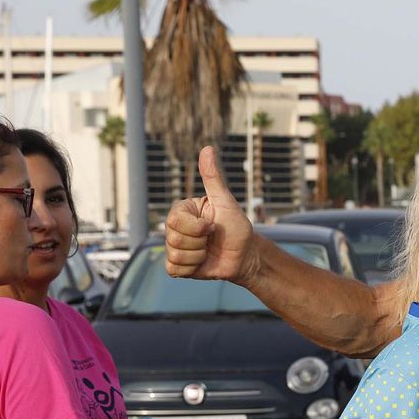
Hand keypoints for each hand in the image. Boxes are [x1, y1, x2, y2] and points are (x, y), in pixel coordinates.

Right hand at [164, 145, 260, 284]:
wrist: (245, 256)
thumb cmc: (237, 227)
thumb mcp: (226, 201)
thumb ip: (213, 178)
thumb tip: (207, 148)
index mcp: (182, 210)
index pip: (175, 220)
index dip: (198, 227)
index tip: (212, 225)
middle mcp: (175, 227)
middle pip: (173, 239)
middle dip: (200, 242)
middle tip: (211, 238)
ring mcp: (175, 247)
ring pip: (175, 255)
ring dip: (198, 256)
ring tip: (208, 250)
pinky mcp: (178, 266)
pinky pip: (174, 270)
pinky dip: (192, 269)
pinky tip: (202, 262)